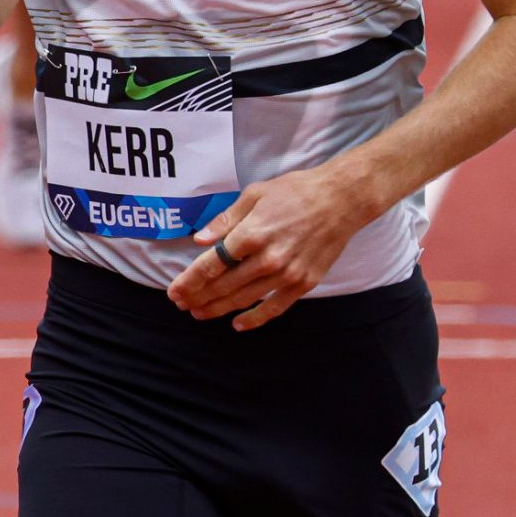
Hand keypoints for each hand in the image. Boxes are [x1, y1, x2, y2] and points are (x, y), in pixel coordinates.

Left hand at [166, 166, 374, 330]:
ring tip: (200, 313)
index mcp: (252, 233)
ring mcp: (286, 274)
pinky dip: (254, 319)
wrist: (340, 200)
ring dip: (218, 309)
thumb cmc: (296, 192)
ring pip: (244, 299)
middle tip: (182, 304)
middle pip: (223, 286)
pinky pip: (274, 308)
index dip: (189, 280)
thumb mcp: (255, 195)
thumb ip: (226, 220)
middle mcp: (267, 258)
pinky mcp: (303, 283)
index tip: (175, 291)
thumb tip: (199, 240)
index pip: (211, 264)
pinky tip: (237, 324)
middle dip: (198, 297)